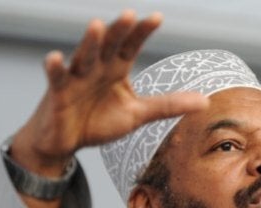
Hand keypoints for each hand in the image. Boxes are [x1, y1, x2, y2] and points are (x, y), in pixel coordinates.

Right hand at [11, 10, 207, 176]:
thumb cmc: (99, 121)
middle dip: (119, 31)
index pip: (131, 46)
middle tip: (129, 15)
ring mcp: (77, 78)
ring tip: (97, 26)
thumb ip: (169, 105)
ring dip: (90, 42)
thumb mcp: (139, 114)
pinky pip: (57, 78)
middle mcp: (97, 68)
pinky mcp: (58, 93)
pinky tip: (55, 58)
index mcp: (117, 69)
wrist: (66, 141)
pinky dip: (55, 68)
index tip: (156, 17)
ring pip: (84, 56)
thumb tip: (206, 102)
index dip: (142, 32)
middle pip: (109, 45)